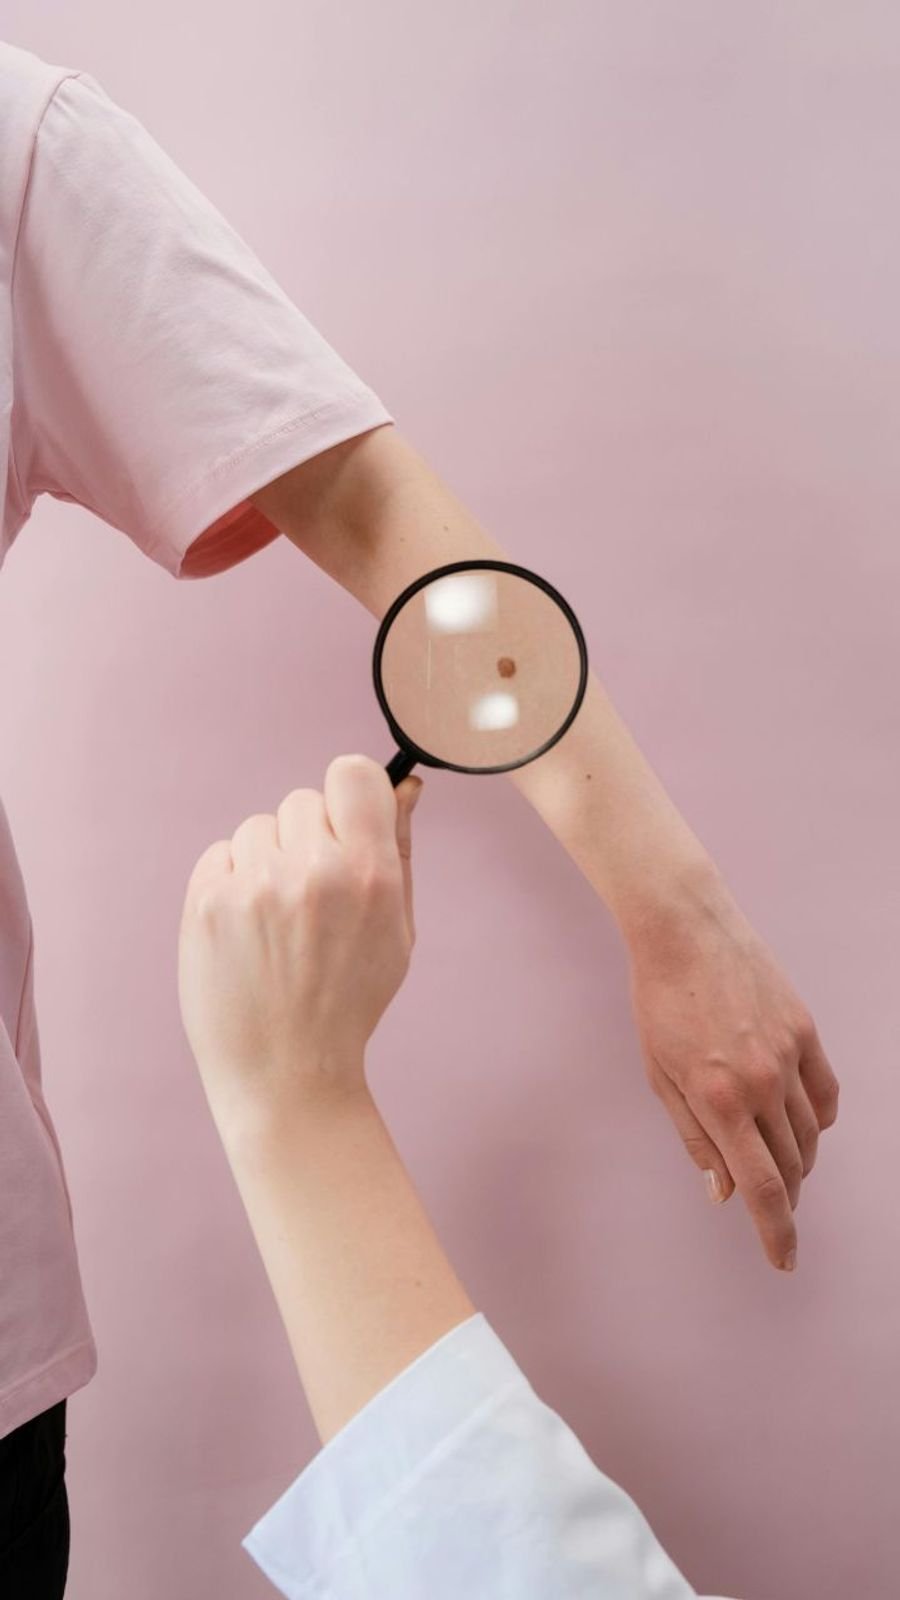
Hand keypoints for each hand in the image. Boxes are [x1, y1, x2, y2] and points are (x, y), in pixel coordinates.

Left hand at [178, 755, 421, 1134]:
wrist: (286, 1073)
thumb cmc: (348, 1000)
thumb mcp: (397, 930)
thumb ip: (398, 849)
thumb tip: (405, 784)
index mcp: (369, 875)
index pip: (352, 773)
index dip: (351, 795)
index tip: (347, 823)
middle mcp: (312, 873)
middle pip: (304, 800)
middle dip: (309, 839)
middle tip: (311, 899)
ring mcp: (254, 887)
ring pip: (258, 827)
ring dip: (267, 860)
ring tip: (276, 922)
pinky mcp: (207, 903)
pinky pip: (220, 854)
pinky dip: (231, 882)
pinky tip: (246, 929)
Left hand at [626, 868, 838, 1271]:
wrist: (685, 930)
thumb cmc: (659, 1003)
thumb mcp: (659, 1076)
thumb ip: (695, 1138)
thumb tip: (723, 1193)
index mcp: (718, 1100)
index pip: (760, 1187)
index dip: (775, 1232)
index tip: (783, 1260)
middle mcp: (761, 1082)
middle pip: (789, 1167)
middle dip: (782, 1199)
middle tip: (771, 1211)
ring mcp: (789, 1055)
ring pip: (810, 1135)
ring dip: (798, 1163)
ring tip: (780, 1169)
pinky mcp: (805, 1031)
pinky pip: (825, 1096)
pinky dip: (818, 1122)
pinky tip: (801, 1128)